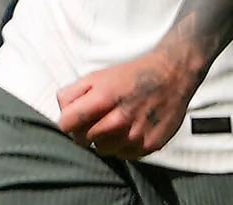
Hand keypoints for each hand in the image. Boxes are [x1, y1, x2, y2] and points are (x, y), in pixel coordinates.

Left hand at [56, 49, 200, 158]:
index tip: (73, 119)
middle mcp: (119, 120)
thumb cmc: (130, 76)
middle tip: (95, 120)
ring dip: (103, 140)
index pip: (67, 124)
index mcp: (102, 99)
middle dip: (84, 131)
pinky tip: (128, 130)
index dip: (67, 122)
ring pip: (103, 150)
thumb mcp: (95, 76)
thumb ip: (72, 93)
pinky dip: (122, 146)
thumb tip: (62, 112)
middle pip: (84, 140)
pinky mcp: (150, 145)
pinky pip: (124, 155)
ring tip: (113, 124)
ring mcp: (136, 135)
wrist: (170, 76)